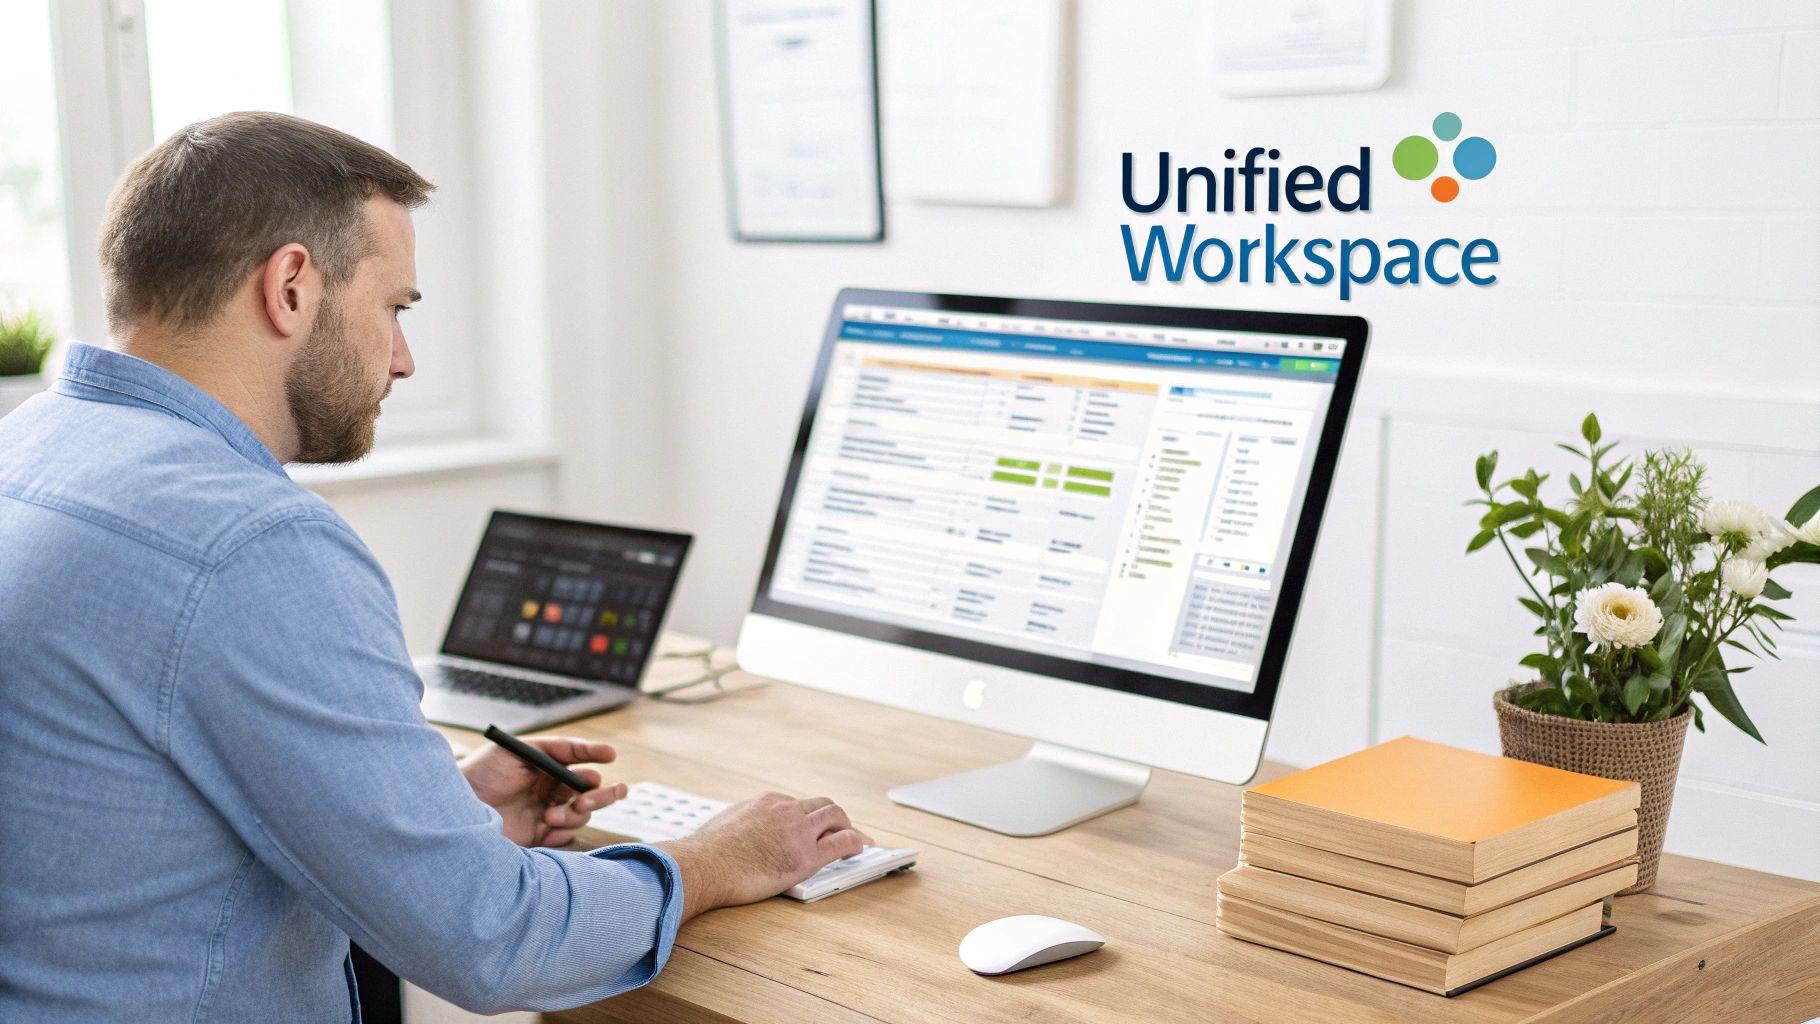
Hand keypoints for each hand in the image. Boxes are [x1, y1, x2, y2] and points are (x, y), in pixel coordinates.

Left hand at [460, 735, 627, 847]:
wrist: (457, 813)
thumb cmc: (479, 775)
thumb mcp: (512, 751)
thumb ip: (548, 750)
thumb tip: (578, 755)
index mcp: (545, 764)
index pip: (577, 757)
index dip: (594, 754)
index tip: (609, 755)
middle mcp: (550, 787)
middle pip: (591, 789)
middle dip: (600, 794)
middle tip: (587, 798)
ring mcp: (546, 811)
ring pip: (582, 814)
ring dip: (574, 814)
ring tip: (549, 816)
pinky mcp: (539, 835)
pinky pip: (566, 835)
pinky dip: (563, 832)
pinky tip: (546, 829)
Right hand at [659, 792, 868, 919]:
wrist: (705, 865)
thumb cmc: (706, 853)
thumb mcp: (722, 826)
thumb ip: (738, 827)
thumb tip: (730, 837)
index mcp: (767, 803)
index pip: (797, 805)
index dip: (808, 818)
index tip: (812, 828)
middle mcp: (786, 810)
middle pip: (822, 804)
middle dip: (835, 817)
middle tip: (842, 829)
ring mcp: (798, 831)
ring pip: (836, 816)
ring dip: (849, 827)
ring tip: (856, 841)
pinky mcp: (806, 856)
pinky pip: (842, 843)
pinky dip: (856, 844)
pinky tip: (860, 850)